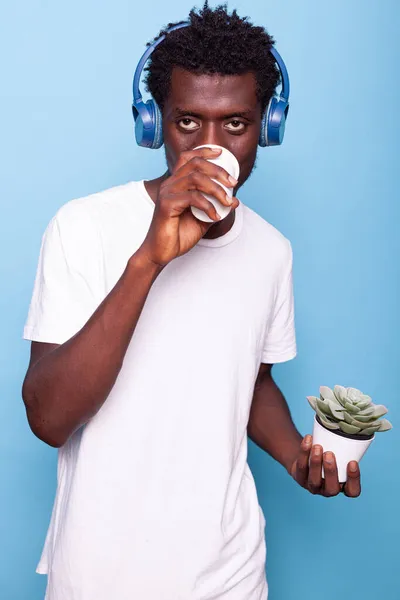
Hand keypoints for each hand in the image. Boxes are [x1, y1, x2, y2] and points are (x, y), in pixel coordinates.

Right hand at [140, 147, 238, 267]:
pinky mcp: (166, 205)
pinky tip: (215, 217)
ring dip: (216, 189)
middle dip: (218, 170)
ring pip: (195, 178)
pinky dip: (208, 206)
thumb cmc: (178, 234)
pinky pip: (192, 198)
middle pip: (195, 164)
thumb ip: (215, 207)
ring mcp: (167, 193)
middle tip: (233, 182)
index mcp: (176, 183)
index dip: (204, 151)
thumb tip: (233, 200)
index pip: (188, 158)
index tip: (221, 153)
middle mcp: (170, 184)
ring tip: (227, 202)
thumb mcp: (202, 219)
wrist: (161, 252)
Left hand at [289, 435, 360, 497]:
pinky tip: (308, 440)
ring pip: (314, 480)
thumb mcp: (339, 454)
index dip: (354, 480)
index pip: (352, 491)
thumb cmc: (329, 455)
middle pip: (331, 489)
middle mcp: (327, 490)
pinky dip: (304, 452)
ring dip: (316, 463)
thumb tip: (355, 428)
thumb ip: (346, 449)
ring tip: (318, 446)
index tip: (352, 462)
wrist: (307, 456)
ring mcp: (312, 486)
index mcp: (343, 486)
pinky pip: (301, 467)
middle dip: (330, 471)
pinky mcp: (300, 478)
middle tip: (329, 454)